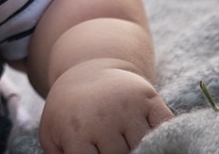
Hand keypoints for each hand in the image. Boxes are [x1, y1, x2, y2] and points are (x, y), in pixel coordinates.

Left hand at [38, 60, 172, 153]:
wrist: (88, 72)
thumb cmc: (70, 113)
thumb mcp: (52, 135)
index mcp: (76, 130)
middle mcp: (103, 117)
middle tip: (111, 149)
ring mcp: (128, 106)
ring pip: (146, 148)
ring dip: (141, 150)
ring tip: (128, 145)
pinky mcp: (149, 98)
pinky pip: (166, 128)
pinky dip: (165, 139)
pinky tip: (155, 141)